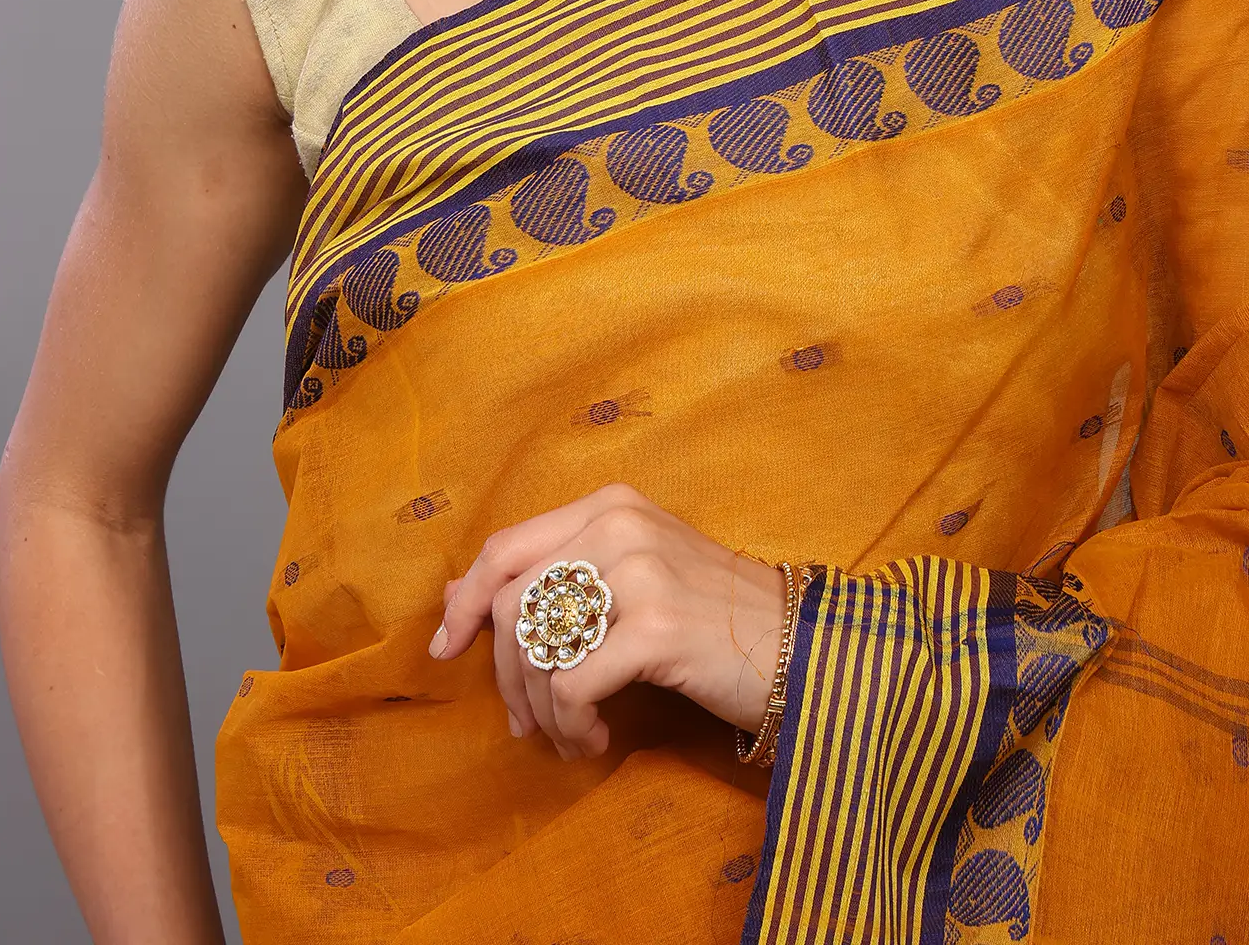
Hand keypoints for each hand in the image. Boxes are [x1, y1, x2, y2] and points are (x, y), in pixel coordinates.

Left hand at [427, 483, 789, 760]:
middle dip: (504, 675)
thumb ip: (559, 574)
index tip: (447, 647)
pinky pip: (573, 687)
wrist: (801, 645)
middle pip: (512, 603)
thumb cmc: (713, 618)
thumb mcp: (635, 575)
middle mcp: (620, 527)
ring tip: (570, 737)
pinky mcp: (658, 628)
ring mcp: (641, 573)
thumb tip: (457, 598)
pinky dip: (571, 728)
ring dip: (540, 711)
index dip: (467, 601)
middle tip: (523, 722)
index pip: (507, 547)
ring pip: (536, 648)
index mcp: (611, 506)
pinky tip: (596, 743)